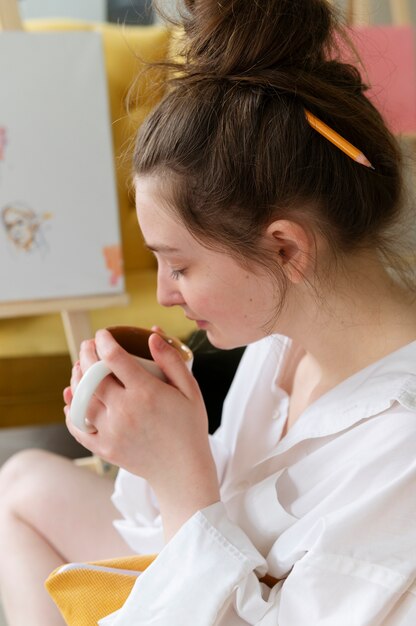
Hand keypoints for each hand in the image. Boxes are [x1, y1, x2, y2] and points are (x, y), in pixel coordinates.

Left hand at [65, 330, 219, 536]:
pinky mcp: (104, 448)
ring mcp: (112, 431)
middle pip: (92, 374)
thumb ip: (171, 361)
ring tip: (81, 368)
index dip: (104, 340)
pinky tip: (73, 399)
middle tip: (89, 346)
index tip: (103, 334)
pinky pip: (77, 426)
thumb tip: (151, 335)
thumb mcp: (190, 390)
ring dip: (77, 379)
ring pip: (81, 398)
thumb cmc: (189, 428)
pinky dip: (71, 411)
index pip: (113, 357)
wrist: (183, 471)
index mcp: (146, 392)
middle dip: (86, 353)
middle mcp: (124, 410)